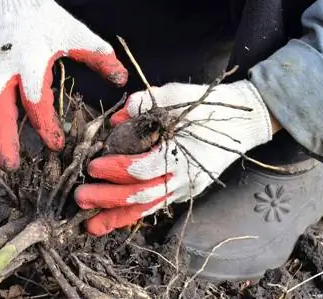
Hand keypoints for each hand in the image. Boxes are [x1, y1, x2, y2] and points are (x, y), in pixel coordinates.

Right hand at [0, 0, 127, 169]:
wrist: (11, 4)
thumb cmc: (48, 23)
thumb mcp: (77, 34)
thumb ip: (99, 56)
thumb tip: (122, 80)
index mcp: (31, 60)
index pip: (36, 97)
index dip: (45, 123)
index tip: (56, 145)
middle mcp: (3, 70)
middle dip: (1, 139)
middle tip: (10, 167)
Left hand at [75, 80, 272, 235]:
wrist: (242, 125)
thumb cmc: (209, 108)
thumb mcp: (175, 96)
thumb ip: (143, 106)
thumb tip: (115, 121)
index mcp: (182, 155)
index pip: (142, 169)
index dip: (115, 170)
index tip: (93, 166)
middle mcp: (183, 179)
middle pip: (140, 196)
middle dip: (108, 199)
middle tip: (80, 198)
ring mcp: (184, 189)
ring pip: (146, 209)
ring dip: (116, 218)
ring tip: (90, 226)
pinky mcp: (183, 192)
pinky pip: (154, 206)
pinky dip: (132, 214)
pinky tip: (112, 219)